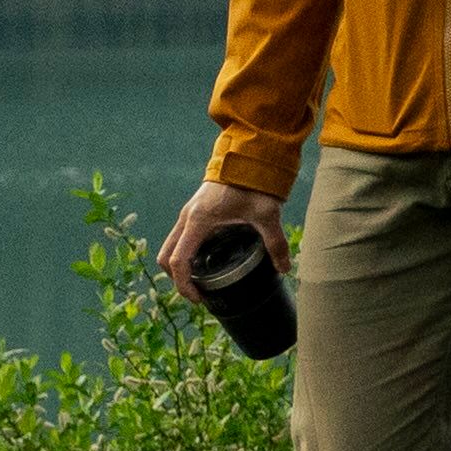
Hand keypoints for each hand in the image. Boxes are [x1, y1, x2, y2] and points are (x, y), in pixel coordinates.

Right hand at [167, 177, 284, 293]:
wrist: (249, 151)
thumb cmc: (254, 180)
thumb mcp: (267, 213)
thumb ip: (275, 243)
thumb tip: (284, 268)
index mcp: (198, 220)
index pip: (177, 261)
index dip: (183, 285)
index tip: (199, 299)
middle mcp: (188, 216)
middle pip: (166, 256)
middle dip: (177, 279)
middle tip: (200, 293)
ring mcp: (189, 211)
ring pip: (171, 245)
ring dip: (180, 265)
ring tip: (205, 280)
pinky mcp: (195, 209)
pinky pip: (180, 236)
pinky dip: (185, 252)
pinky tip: (209, 258)